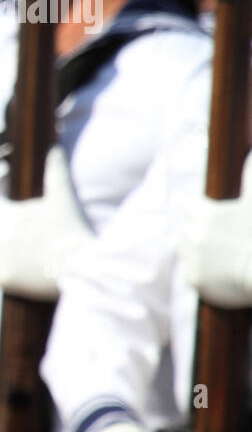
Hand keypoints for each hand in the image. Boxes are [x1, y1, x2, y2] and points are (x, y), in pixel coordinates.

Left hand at [0, 144, 90, 299]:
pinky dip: (8, 276)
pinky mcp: (2, 279)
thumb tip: (55, 147)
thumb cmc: (73, 228)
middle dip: (2, 236)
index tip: (24, 225)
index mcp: (7, 214)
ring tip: (28, 258)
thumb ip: (55, 171)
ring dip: (3, 256)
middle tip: (27, 244)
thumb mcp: (63, 196)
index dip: (6, 218)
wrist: (83, 265)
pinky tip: (27, 274)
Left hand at [181, 152, 251, 307]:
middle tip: (222, 240)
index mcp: (203, 213)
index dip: (200, 210)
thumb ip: (251, 176)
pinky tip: (225, 274)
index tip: (211, 216)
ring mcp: (191, 257)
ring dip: (201, 253)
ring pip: (188, 252)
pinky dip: (207, 275)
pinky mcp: (194, 279)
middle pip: (187, 230)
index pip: (189, 206)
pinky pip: (195, 274)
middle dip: (200, 233)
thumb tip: (251, 152)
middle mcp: (191, 234)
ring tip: (224, 256)